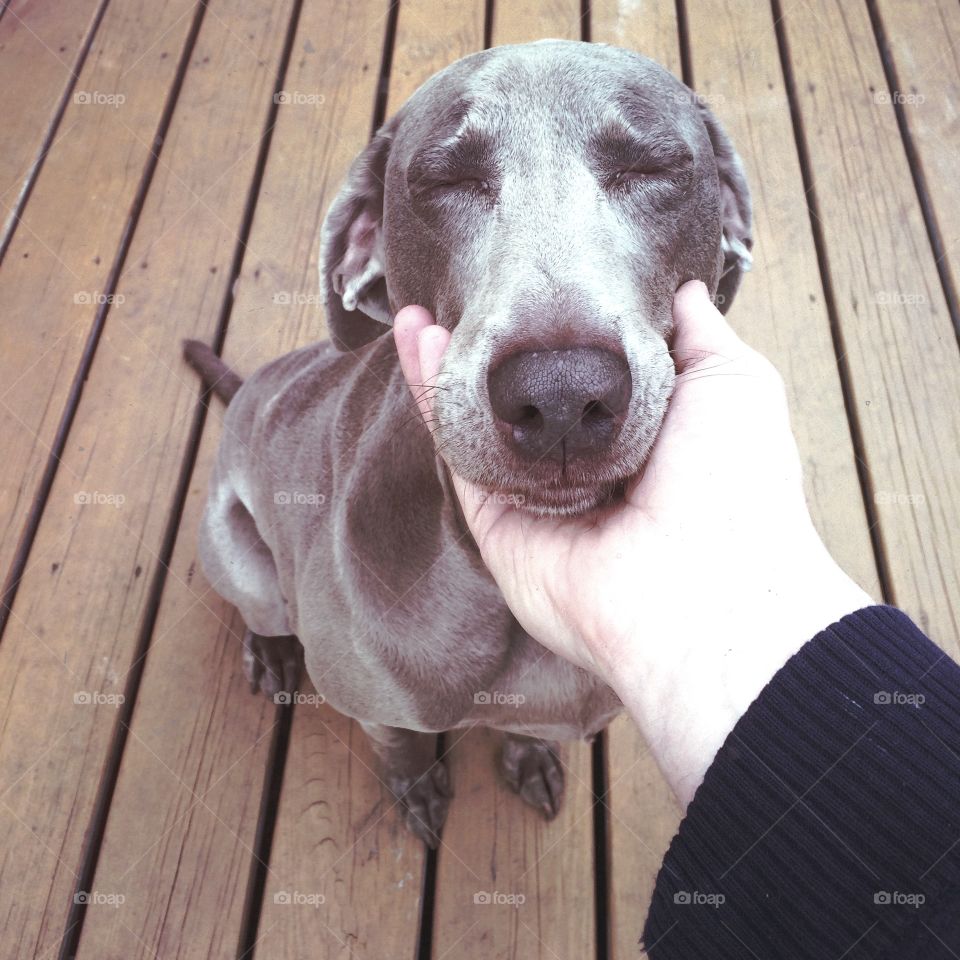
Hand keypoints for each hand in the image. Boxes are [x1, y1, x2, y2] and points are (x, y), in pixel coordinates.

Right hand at [394, 281, 872, 805]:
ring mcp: (539, 501)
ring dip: (447, 366)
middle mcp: (587, 473)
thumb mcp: (733, 383)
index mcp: (643, 442)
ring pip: (482, 423)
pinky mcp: (499, 526)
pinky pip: (461, 456)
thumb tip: (683, 290)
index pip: (585, 378)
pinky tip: (420, 345)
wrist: (703, 585)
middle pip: (524, 402)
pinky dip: (434, 399)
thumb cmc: (734, 482)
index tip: (531, 289)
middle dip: (491, 350)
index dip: (554, 335)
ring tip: (417, 315)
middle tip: (465, 299)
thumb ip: (700, 336)